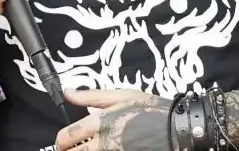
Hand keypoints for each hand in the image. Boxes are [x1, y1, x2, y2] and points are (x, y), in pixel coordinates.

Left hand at [54, 89, 174, 150]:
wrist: (177, 130)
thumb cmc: (151, 110)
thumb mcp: (122, 95)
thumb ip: (90, 96)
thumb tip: (67, 93)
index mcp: (100, 122)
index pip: (67, 136)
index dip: (61, 141)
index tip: (63, 142)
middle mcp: (103, 143)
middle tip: (73, 149)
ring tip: (91, 148)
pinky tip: (106, 150)